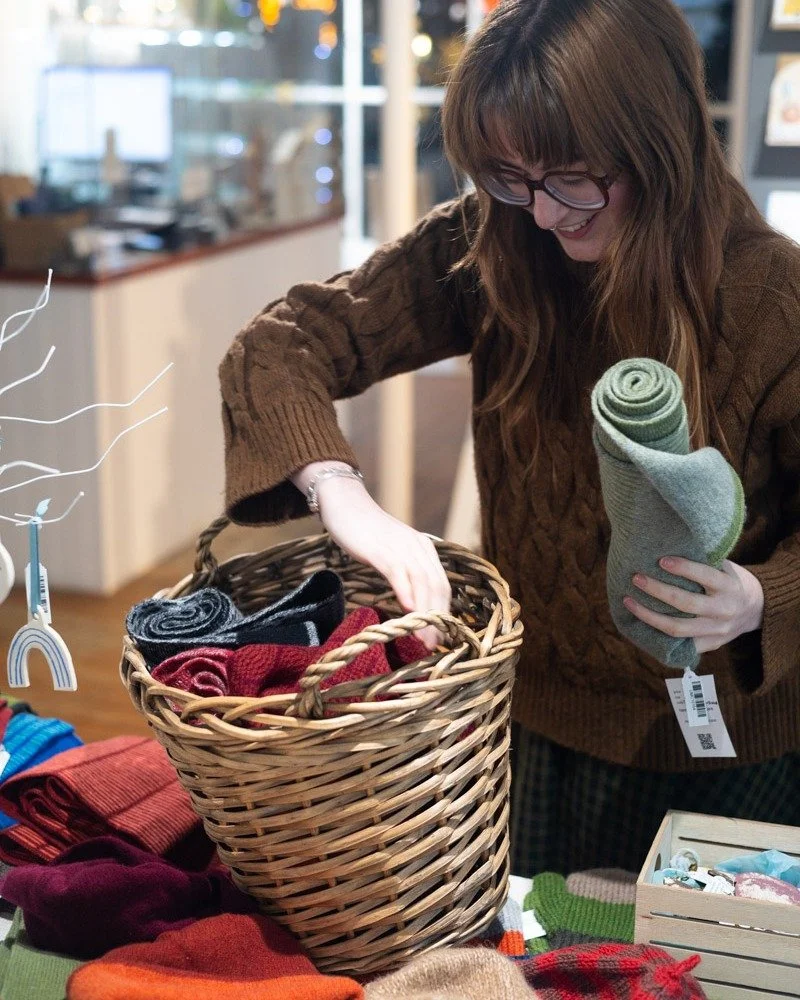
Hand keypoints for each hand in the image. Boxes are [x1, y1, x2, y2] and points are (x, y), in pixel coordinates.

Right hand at [292, 465, 450, 648]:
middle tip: (433, 646)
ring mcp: (401, 548)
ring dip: (424, 613)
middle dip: (437, 619)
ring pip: (421, 583)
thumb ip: (405, 573)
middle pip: (437, 588)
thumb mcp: (393, 553)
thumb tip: (412, 603)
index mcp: (425, 550)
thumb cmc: (367, 533)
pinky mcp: (381, 549)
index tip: (440, 638)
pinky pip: (398, 572)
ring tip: (422, 638)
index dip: (444, 614)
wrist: (345, 504)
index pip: (443, 586)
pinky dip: (405, 591)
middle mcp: (419, 548)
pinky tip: (406, 609)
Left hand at [623, 557, 763, 653]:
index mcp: (730, 587)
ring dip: (648, 616)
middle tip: (636, 578)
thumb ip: (703, 562)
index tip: (661, 560)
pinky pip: (679, 644)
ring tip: (628, 601)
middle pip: (686, 603)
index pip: (705, 576)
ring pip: (677, 629)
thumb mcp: (725, 568)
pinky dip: (657, 635)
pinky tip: (637, 624)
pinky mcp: (710, 645)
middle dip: (657, 590)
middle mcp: (724, 611)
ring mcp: (717, 631)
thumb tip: (664, 547)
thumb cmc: (730, 580)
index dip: (683, 568)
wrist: (756, 609)